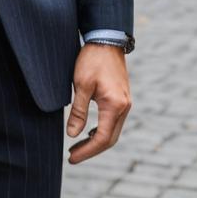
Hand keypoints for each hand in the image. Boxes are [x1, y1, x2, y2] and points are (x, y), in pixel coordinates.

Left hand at [66, 43, 130, 164]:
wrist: (107, 39)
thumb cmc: (92, 59)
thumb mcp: (81, 84)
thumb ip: (79, 111)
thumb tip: (72, 135)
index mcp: (114, 105)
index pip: (102, 138)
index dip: (86, 151)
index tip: (71, 158)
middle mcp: (124, 107)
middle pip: (110, 139)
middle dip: (91, 150)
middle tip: (72, 156)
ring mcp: (125, 103)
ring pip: (113, 131)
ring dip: (96, 141)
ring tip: (76, 146)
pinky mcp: (122, 98)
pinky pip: (113, 122)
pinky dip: (101, 130)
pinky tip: (88, 132)